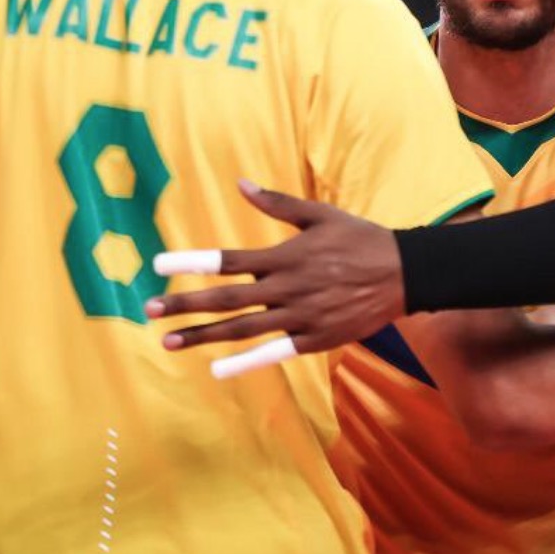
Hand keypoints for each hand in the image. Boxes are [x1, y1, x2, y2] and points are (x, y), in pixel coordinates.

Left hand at [146, 181, 404, 358]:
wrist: (405, 274)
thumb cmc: (360, 238)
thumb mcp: (320, 214)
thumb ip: (278, 203)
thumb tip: (240, 183)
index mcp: (285, 256)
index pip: (228, 260)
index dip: (191, 263)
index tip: (158, 266)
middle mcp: (288, 288)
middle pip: (227, 299)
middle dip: (185, 305)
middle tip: (149, 311)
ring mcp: (301, 317)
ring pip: (243, 330)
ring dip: (204, 336)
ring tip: (170, 342)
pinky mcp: (315, 339)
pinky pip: (274, 352)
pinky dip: (245, 362)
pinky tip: (217, 369)